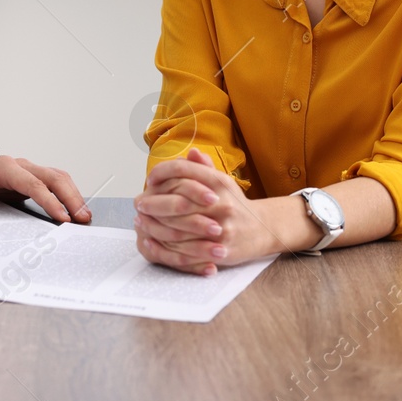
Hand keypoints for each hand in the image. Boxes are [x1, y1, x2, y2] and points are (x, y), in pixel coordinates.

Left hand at [0, 154, 92, 223]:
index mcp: (3, 167)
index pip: (32, 183)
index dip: (49, 200)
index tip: (62, 217)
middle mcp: (20, 165)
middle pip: (53, 177)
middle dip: (71, 197)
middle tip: (83, 218)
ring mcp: (28, 171)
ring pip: (58, 177)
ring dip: (73, 195)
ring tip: (85, 217)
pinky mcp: (31, 178)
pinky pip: (54, 183)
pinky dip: (68, 194)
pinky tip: (75, 210)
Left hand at [134, 147, 273, 273]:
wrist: (263, 229)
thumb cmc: (235, 204)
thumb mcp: (223, 182)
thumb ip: (204, 168)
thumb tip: (190, 152)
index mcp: (219, 181)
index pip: (184, 170)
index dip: (163, 172)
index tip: (150, 179)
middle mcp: (221, 201)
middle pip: (177, 200)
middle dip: (153, 202)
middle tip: (138, 204)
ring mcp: (221, 226)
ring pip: (179, 226)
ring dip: (155, 225)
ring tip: (141, 222)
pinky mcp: (220, 247)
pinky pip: (187, 248)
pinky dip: (166, 245)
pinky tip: (152, 240)